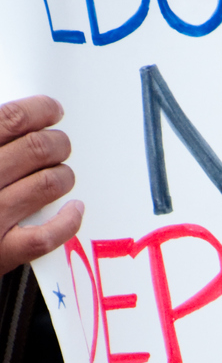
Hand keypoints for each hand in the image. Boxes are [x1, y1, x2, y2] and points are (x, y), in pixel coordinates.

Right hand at [0, 97, 81, 276]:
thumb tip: (11, 121)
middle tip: (61, 144)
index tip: (52, 111)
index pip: (11, 119)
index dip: (39, 111)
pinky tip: (73, 209)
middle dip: (57, 143)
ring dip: (64, 175)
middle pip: (36, 149)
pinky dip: (68, 221)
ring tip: (63, 174)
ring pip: (47, 185)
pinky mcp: (1, 251)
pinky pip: (45, 236)